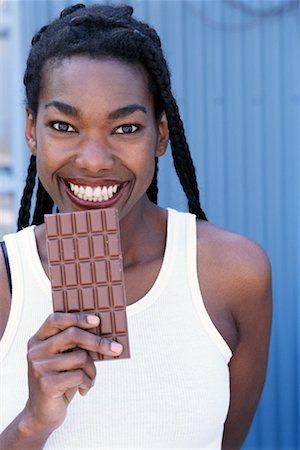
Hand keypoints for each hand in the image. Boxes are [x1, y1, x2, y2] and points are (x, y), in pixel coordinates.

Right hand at [22, 312, 122, 434]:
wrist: (42, 414)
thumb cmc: (59, 381)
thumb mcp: (64, 359)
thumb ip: (73, 344)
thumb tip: (102, 332)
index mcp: (38, 340)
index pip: (55, 319)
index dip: (77, 317)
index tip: (97, 320)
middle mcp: (35, 351)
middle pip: (72, 335)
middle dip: (98, 342)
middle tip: (116, 349)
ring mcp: (39, 367)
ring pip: (80, 357)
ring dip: (92, 370)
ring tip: (88, 379)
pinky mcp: (46, 384)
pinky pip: (79, 375)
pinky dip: (87, 382)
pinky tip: (83, 389)